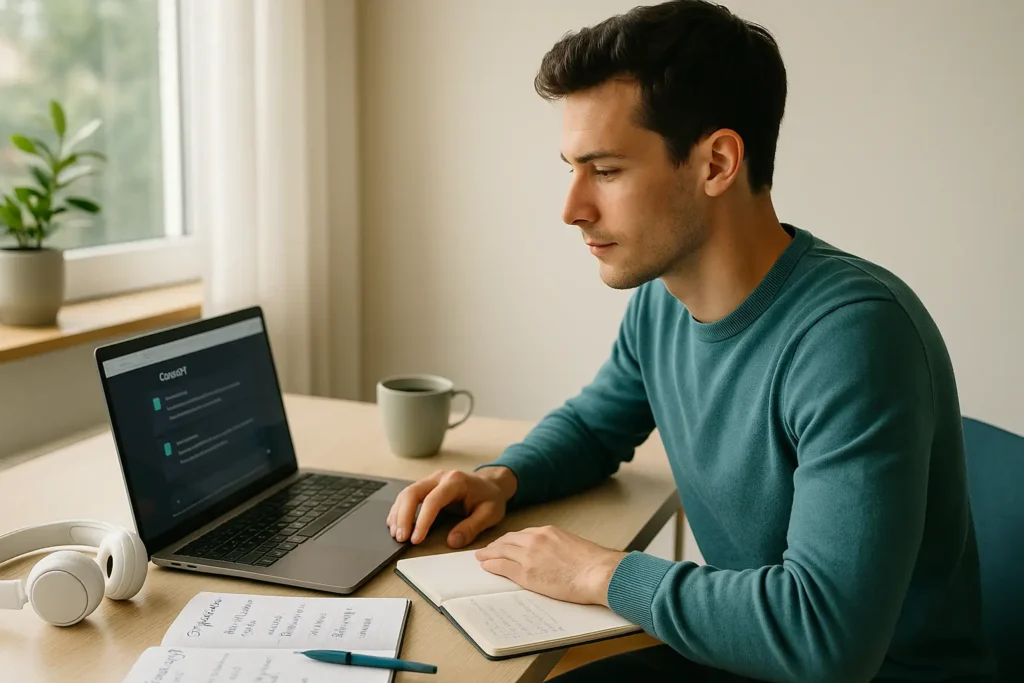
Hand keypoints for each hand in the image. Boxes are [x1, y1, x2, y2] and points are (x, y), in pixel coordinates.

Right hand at [386, 467, 517, 547]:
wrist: (491, 484)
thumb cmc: (490, 498)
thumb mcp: (490, 514)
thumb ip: (472, 527)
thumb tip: (452, 541)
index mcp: (456, 481)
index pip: (432, 500)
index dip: (422, 521)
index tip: (416, 540)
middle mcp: (440, 477)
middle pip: (412, 493)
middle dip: (403, 517)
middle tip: (401, 538)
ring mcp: (431, 480)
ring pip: (406, 493)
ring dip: (398, 514)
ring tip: (395, 534)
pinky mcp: (426, 486)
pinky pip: (408, 496)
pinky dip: (399, 510)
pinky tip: (395, 524)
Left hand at [474, 526, 626, 605]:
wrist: (598, 572)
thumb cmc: (594, 563)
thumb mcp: (573, 545)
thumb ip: (559, 546)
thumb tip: (556, 555)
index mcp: (548, 532)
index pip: (523, 534)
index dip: (511, 540)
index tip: (505, 543)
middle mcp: (536, 539)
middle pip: (508, 540)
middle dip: (496, 545)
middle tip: (486, 549)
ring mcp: (529, 556)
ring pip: (502, 551)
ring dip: (489, 553)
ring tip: (481, 556)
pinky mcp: (526, 573)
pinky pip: (503, 567)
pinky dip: (492, 565)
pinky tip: (486, 566)